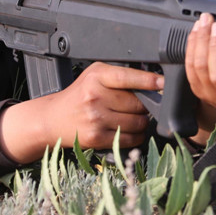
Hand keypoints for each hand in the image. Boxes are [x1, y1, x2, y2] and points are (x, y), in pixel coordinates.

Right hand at [0, 62, 161, 162]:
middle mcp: (95, 96)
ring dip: (142, 122)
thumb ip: (119, 76)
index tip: (163, 82)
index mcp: (96, 76)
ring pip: (137, 122)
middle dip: (145, 105)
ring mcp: (96, 118)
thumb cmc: (79, 95)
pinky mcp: (97, 137)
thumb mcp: (94, 76)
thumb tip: (153, 83)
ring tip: (133, 117)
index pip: (127, 77)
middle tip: (139, 105)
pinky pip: (130, 138)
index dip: (148, 80)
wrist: (53, 119)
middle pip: (138, 103)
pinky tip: (128, 130)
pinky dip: (135, 136)